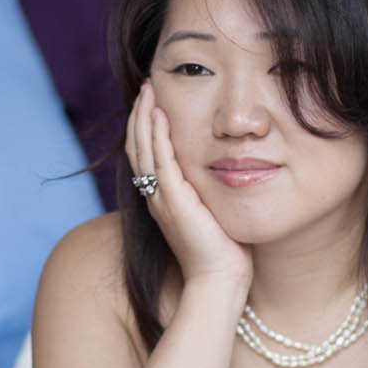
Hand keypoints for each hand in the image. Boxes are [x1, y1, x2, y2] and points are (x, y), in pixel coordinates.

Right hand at [126, 81, 251, 292]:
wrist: (219, 283)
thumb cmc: (223, 252)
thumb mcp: (214, 211)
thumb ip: (211, 190)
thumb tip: (228, 168)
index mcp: (163, 198)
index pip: (146, 153)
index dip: (146, 125)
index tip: (153, 99)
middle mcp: (156, 196)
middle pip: (138, 146)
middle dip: (140, 114)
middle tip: (146, 85)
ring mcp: (161, 199)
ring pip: (143, 149)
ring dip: (144, 117)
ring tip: (148, 90)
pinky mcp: (174, 202)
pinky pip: (160, 162)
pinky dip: (158, 136)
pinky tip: (160, 115)